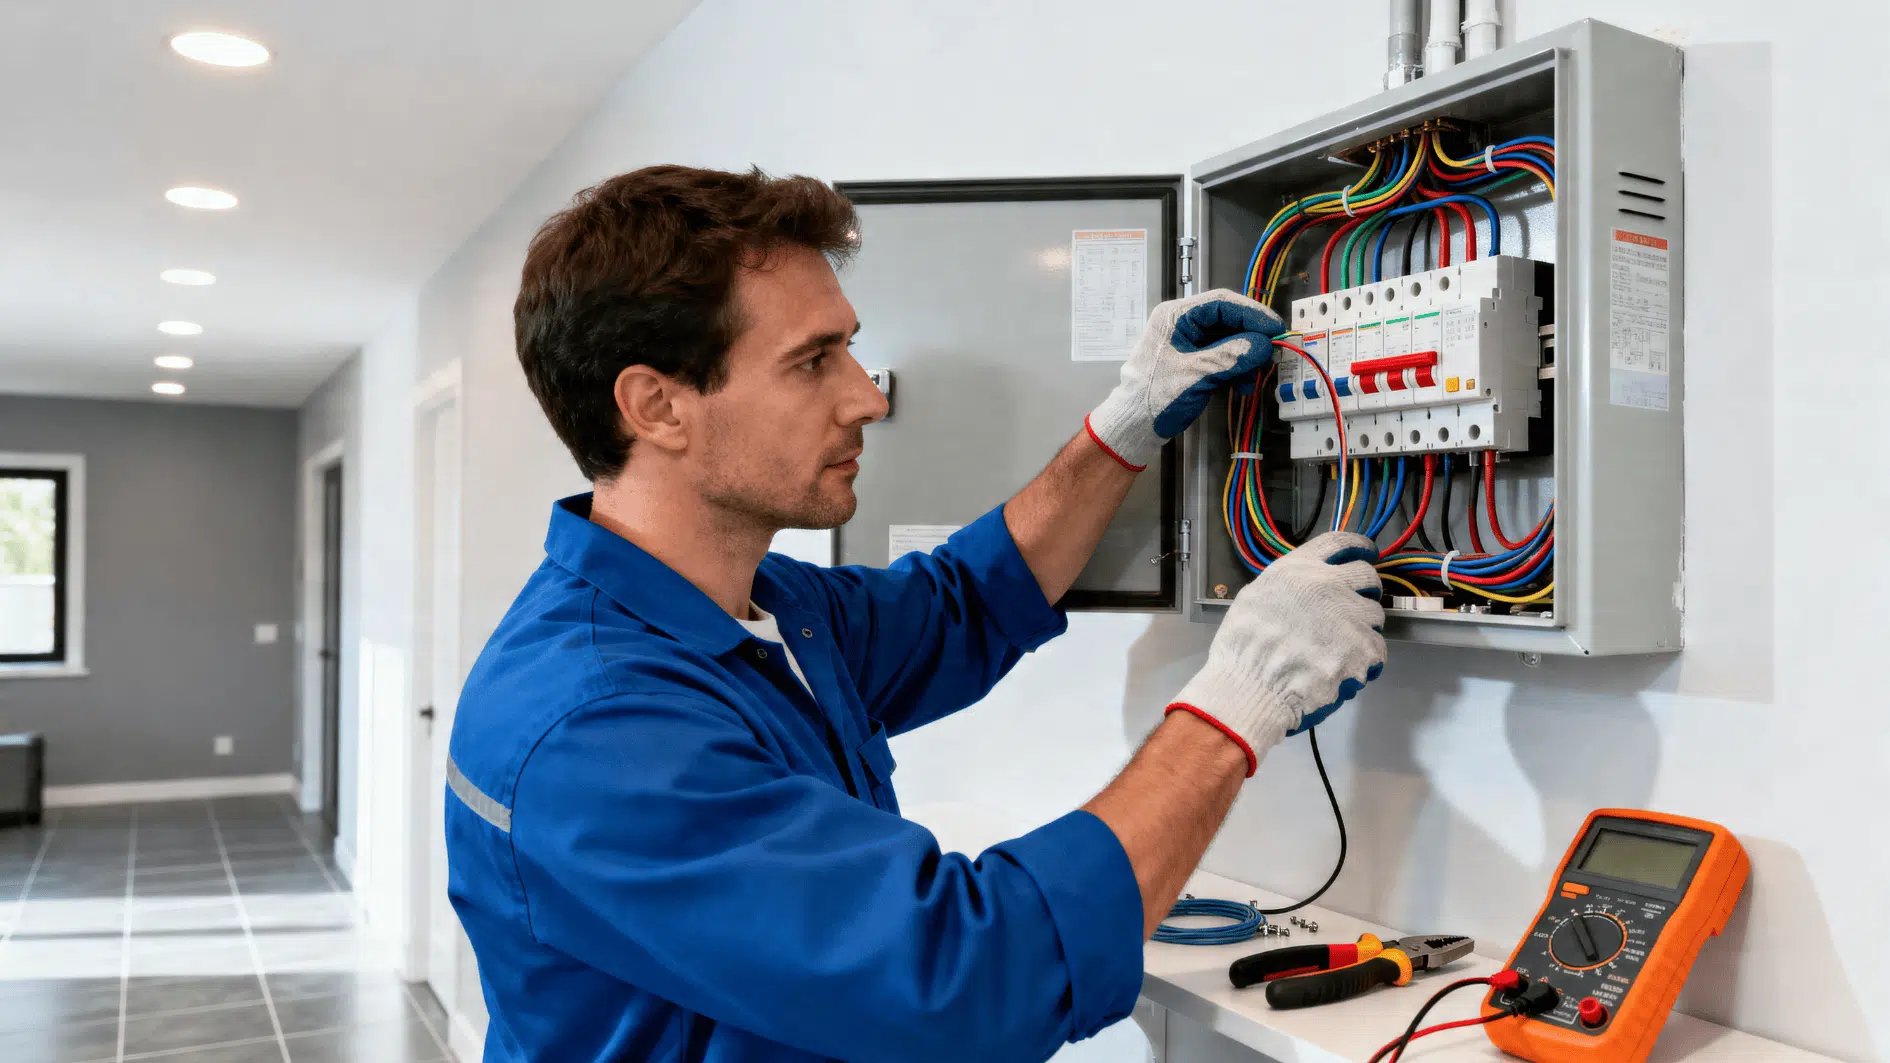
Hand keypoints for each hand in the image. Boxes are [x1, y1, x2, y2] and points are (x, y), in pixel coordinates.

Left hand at [1085, 289, 1284, 470]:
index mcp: (1175, 316)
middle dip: (1250, 339)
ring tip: (1253, 377)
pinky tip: (1242, 385)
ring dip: (1244, 357)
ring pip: (1227, 339)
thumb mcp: (1197, 374)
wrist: (1134, 427)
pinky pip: (1221, 356)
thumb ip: (1231, 356)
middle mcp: (1181, 323)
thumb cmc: (1156, 398)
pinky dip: (1235, 368)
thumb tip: (1264, 345)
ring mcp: (1187, 342)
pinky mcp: (1192, 360)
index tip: (1276, 329)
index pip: (1221, 303)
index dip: (1252, 313)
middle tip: (1271, 354)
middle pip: (1227, 320)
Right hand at [1164, 533, 1385, 775]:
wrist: (1251, 688)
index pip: (1340, 542)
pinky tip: (1343, 670)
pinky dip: (1364, 662)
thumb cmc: (1243, 649)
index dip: (1359, 547)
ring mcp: (1349, 616)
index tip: (1368, 553)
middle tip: (1354, 609)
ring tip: (1339, 649)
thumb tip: (1309, 588)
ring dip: (1362, 630)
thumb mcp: (1255, 598)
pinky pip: (1377, 651)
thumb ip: (1288, 586)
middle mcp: (1328, 585)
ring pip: (1374, 616)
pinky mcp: (1363, 649)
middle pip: (1367, 576)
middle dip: (1366, 590)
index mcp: (1299, 569)